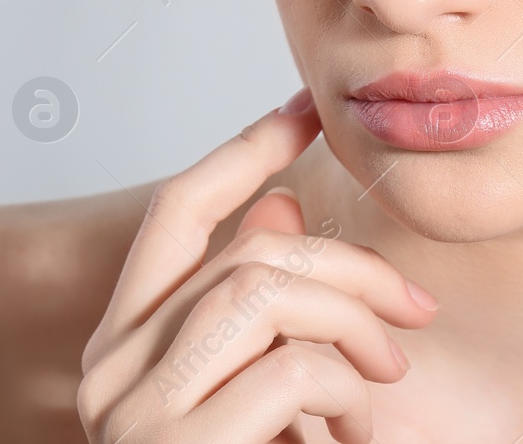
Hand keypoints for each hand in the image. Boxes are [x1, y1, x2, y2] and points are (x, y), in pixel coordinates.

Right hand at [77, 88, 438, 442]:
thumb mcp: (253, 393)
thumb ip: (256, 311)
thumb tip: (278, 206)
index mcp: (121, 347)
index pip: (175, 213)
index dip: (244, 151)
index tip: (306, 110)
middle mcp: (108, 369)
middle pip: (244, 252)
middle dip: (349, 268)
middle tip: (414, 309)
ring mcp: (132, 413)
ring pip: (264, 294)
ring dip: (353, 324)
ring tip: (386, 375)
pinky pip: (289, 371)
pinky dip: (343, 388)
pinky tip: (355, 432)